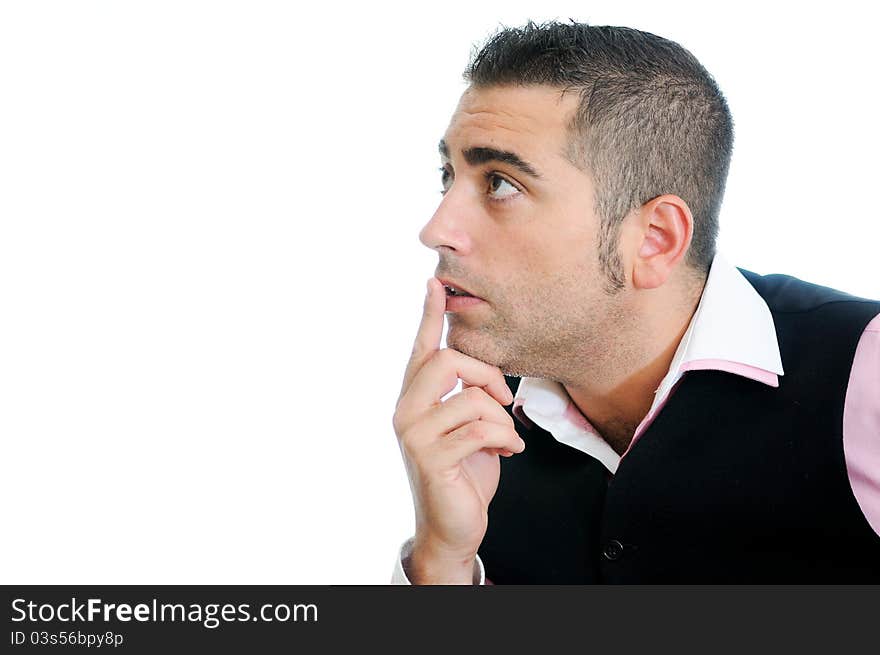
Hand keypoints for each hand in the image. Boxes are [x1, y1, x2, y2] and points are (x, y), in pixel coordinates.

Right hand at [393, 278, 525, 582]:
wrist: (453, 526)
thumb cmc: (464, 473)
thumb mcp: (466, 427)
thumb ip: (466, 395)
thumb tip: (481, 368)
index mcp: (415, 398)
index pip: (422, 349)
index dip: (429, 315)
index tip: (434, 283)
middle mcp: (406, 410)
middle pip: (448, 361)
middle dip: (488, 375)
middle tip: (504, 401)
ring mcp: (415, 435)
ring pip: (470, 397)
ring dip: (501, 418)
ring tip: (507, 438)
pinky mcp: (432, 459)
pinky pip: (480, 429)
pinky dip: (505, 439)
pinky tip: (509, 452)